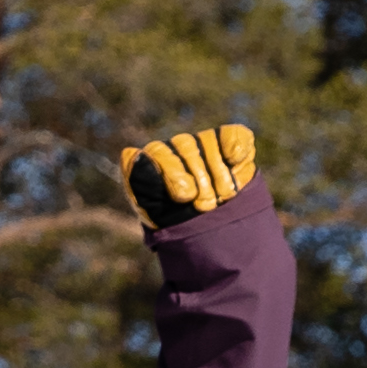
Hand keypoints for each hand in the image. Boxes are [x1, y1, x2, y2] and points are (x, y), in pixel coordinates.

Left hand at [119, 124, 256, 224]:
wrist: (215, 231)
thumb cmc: (178, 221)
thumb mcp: (154, 210)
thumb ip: (140, 181)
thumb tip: (130, 152)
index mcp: (152, 160)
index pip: (158, 152)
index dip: (175, 174)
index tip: (185, 196)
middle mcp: (175, 147)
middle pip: (186, 147)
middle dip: (200, 180)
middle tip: (205, 207)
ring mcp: (203, 142)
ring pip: (210, 144)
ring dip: (220, 175)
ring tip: (222, 197)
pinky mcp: (230, 141)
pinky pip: (232, 135)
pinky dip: (236, 147)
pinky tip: (235, 160)